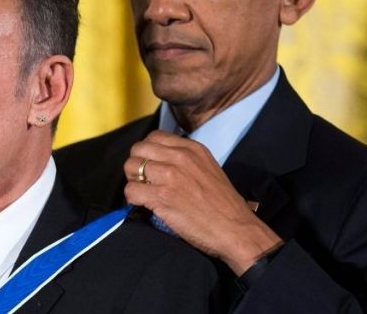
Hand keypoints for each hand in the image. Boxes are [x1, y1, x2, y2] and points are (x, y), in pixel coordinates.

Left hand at [123, 131, 282, 274]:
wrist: (236, 229)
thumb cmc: (224, 205)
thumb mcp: (208, 169)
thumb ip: (186, 161)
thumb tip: (162, 163)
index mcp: (191, 149)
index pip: (154, 137)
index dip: (147, 152)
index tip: (150, 166)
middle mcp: (179, 157)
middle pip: (138, 149)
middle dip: (136, 165)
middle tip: (143, 181)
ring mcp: (169, 176)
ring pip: (130, 167)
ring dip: (133, 182)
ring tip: (143, 193)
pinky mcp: (161, 196)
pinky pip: (131, 191)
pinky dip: (132, 199)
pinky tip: (144, 205)